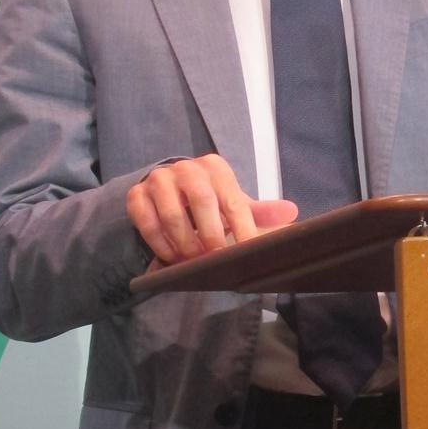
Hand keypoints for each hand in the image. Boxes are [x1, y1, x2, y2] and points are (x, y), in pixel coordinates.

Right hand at [127, 155, 298, 263]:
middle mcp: (186, 168)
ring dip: (184, 243)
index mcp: (215, 168)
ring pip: (171, 214)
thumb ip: (261, 212)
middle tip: (215, 258)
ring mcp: (158, 179)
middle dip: (210, 234)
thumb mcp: (235, 204)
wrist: (169, 191)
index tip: (248, 251)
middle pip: (201, 200)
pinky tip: (171, 256)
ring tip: (193, 260)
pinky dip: (160, 244)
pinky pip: (146, 223)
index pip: (233, 200)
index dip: (243, 228)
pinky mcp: (136, 195)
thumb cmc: (209, 201)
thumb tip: (291, 212)